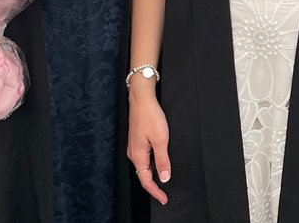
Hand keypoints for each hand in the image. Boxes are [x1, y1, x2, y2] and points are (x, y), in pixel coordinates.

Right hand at [127, 87, 169, 204]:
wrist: (142, 99)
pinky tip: (159, 162)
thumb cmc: (150, 116)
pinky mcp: (137, 141)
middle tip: (165, 193)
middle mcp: (133, 153)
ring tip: (164, 179)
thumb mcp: (161, 139)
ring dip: (153, 174)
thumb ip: (163, 160)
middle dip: (154, 185)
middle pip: (144, 175)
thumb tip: (165, 178)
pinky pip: (144, 158)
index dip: (155, 192)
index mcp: (138, 156)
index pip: (146, 181)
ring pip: (144, 166)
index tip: (164, 199)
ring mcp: (134, 147)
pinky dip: (152, 164)